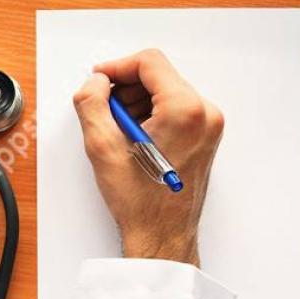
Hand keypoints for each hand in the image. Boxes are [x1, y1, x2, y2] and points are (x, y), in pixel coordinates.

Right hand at [73, 49, 223, 265]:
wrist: (162, 236)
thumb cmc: (140, 201)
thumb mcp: (101, 147)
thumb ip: (91, 102)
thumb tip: (95, 82)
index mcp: (185, 110)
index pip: (149, 62)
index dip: (117, 66)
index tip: (99, 79)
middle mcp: (204, 114)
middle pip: (158, 75)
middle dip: (126, 87)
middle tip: (104, 110)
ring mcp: (208, 126)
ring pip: (165, 91)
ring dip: (136, 102)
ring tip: (117, 129)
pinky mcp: (204, 137)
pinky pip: (174, 109)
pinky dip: (150, 114)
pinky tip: (132, 137)